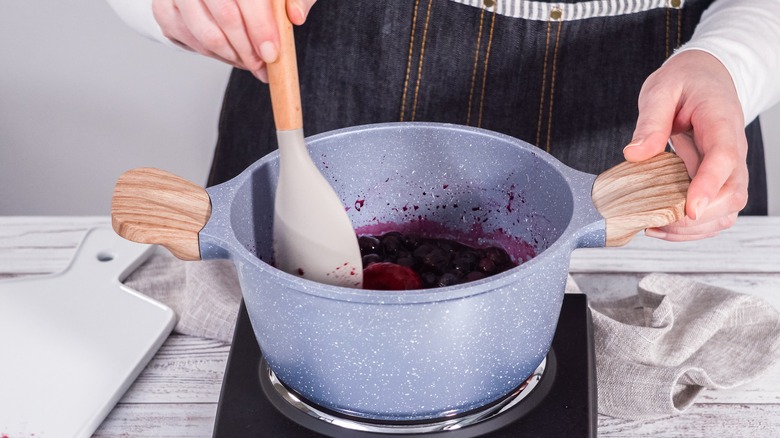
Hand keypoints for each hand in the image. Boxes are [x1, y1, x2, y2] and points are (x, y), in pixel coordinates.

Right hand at [151, 0, 316, 81]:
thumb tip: (297, 15)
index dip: (261, 28)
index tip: (272, 53)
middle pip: (225, 16)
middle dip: (248, 50)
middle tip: (262, 64)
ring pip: (206, 34)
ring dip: (232, 56)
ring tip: (249, 61)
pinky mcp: (164, 8)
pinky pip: (188, 41)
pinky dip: (213, 54)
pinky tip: (229, 52)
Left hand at [623, 50, 748, 240]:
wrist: (705, 77)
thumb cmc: (685, 82)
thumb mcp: (661, 90)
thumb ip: (650, 121)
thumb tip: (635, 153)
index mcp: (721, 122)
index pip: (724, 158)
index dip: (709, 186)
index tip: (690, 209)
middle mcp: (733, 148)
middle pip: (733, 193)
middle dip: (699, 216)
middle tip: (658, 221)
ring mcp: (729, 167)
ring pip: (727, 210)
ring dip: (694, 227)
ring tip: (654, 227)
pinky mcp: (718, 179)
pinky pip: (715, 212)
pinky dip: (692, 226)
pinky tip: (663, 225)